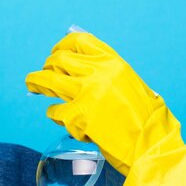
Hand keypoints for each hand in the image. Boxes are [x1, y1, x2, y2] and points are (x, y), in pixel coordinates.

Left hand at [25, 32, 171, 175]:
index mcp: (113, 62)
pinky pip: (54, 111)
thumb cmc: (145, 118)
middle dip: (47, 66)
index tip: (56, 53)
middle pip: (59, 60)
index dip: (62, 46)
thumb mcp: (130, 84)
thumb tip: (76, 69)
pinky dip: (54, 114)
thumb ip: (106, 74)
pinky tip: (60, 118)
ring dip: (37, 81)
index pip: (79, 41)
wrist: (152, 144)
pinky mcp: (79, 116)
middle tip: (42, 74)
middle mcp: (99, 72)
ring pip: (49, 79)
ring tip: (32, 85)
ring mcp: (87, 93)